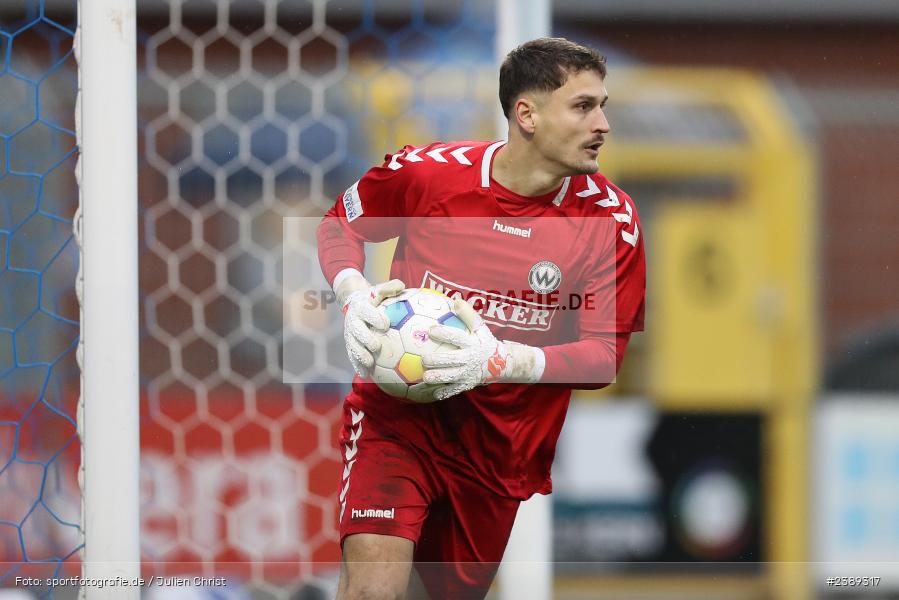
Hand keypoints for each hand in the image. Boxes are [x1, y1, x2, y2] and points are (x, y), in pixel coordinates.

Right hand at [340, 279, 404, 377]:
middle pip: (357, 331)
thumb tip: (401, 285)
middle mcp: (353, 321)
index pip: (366, 312)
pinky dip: (357, 365)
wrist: (354, 302)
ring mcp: (350, 334)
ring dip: (360, 355)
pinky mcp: (349, 343)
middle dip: (366, 339)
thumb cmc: (374, 297)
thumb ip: (390, 287)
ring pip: (353, 345)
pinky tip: (365, 375)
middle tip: (376, 346)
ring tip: (370, 363)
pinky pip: (352, 355)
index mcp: (361, 307)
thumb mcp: (380, 289)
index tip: (385, 324)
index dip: (374, 317)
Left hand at [422, 298, 542, 399]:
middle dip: (437, 361)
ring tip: (425, 378)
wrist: (500, 364)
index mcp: (472, 343)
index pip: (457, 337)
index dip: (444, 333)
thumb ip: (468, 314)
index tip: (430, 330)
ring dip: (438, 378)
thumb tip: (456, 300)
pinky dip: (443, 392)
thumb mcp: (480, 327)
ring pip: (450, 377)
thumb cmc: (484, 342)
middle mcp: (469, 360)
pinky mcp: (466, 385)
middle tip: (424, 359)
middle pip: (451, 361)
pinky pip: (453, 390)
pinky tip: (432, 393)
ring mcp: (467, 374)